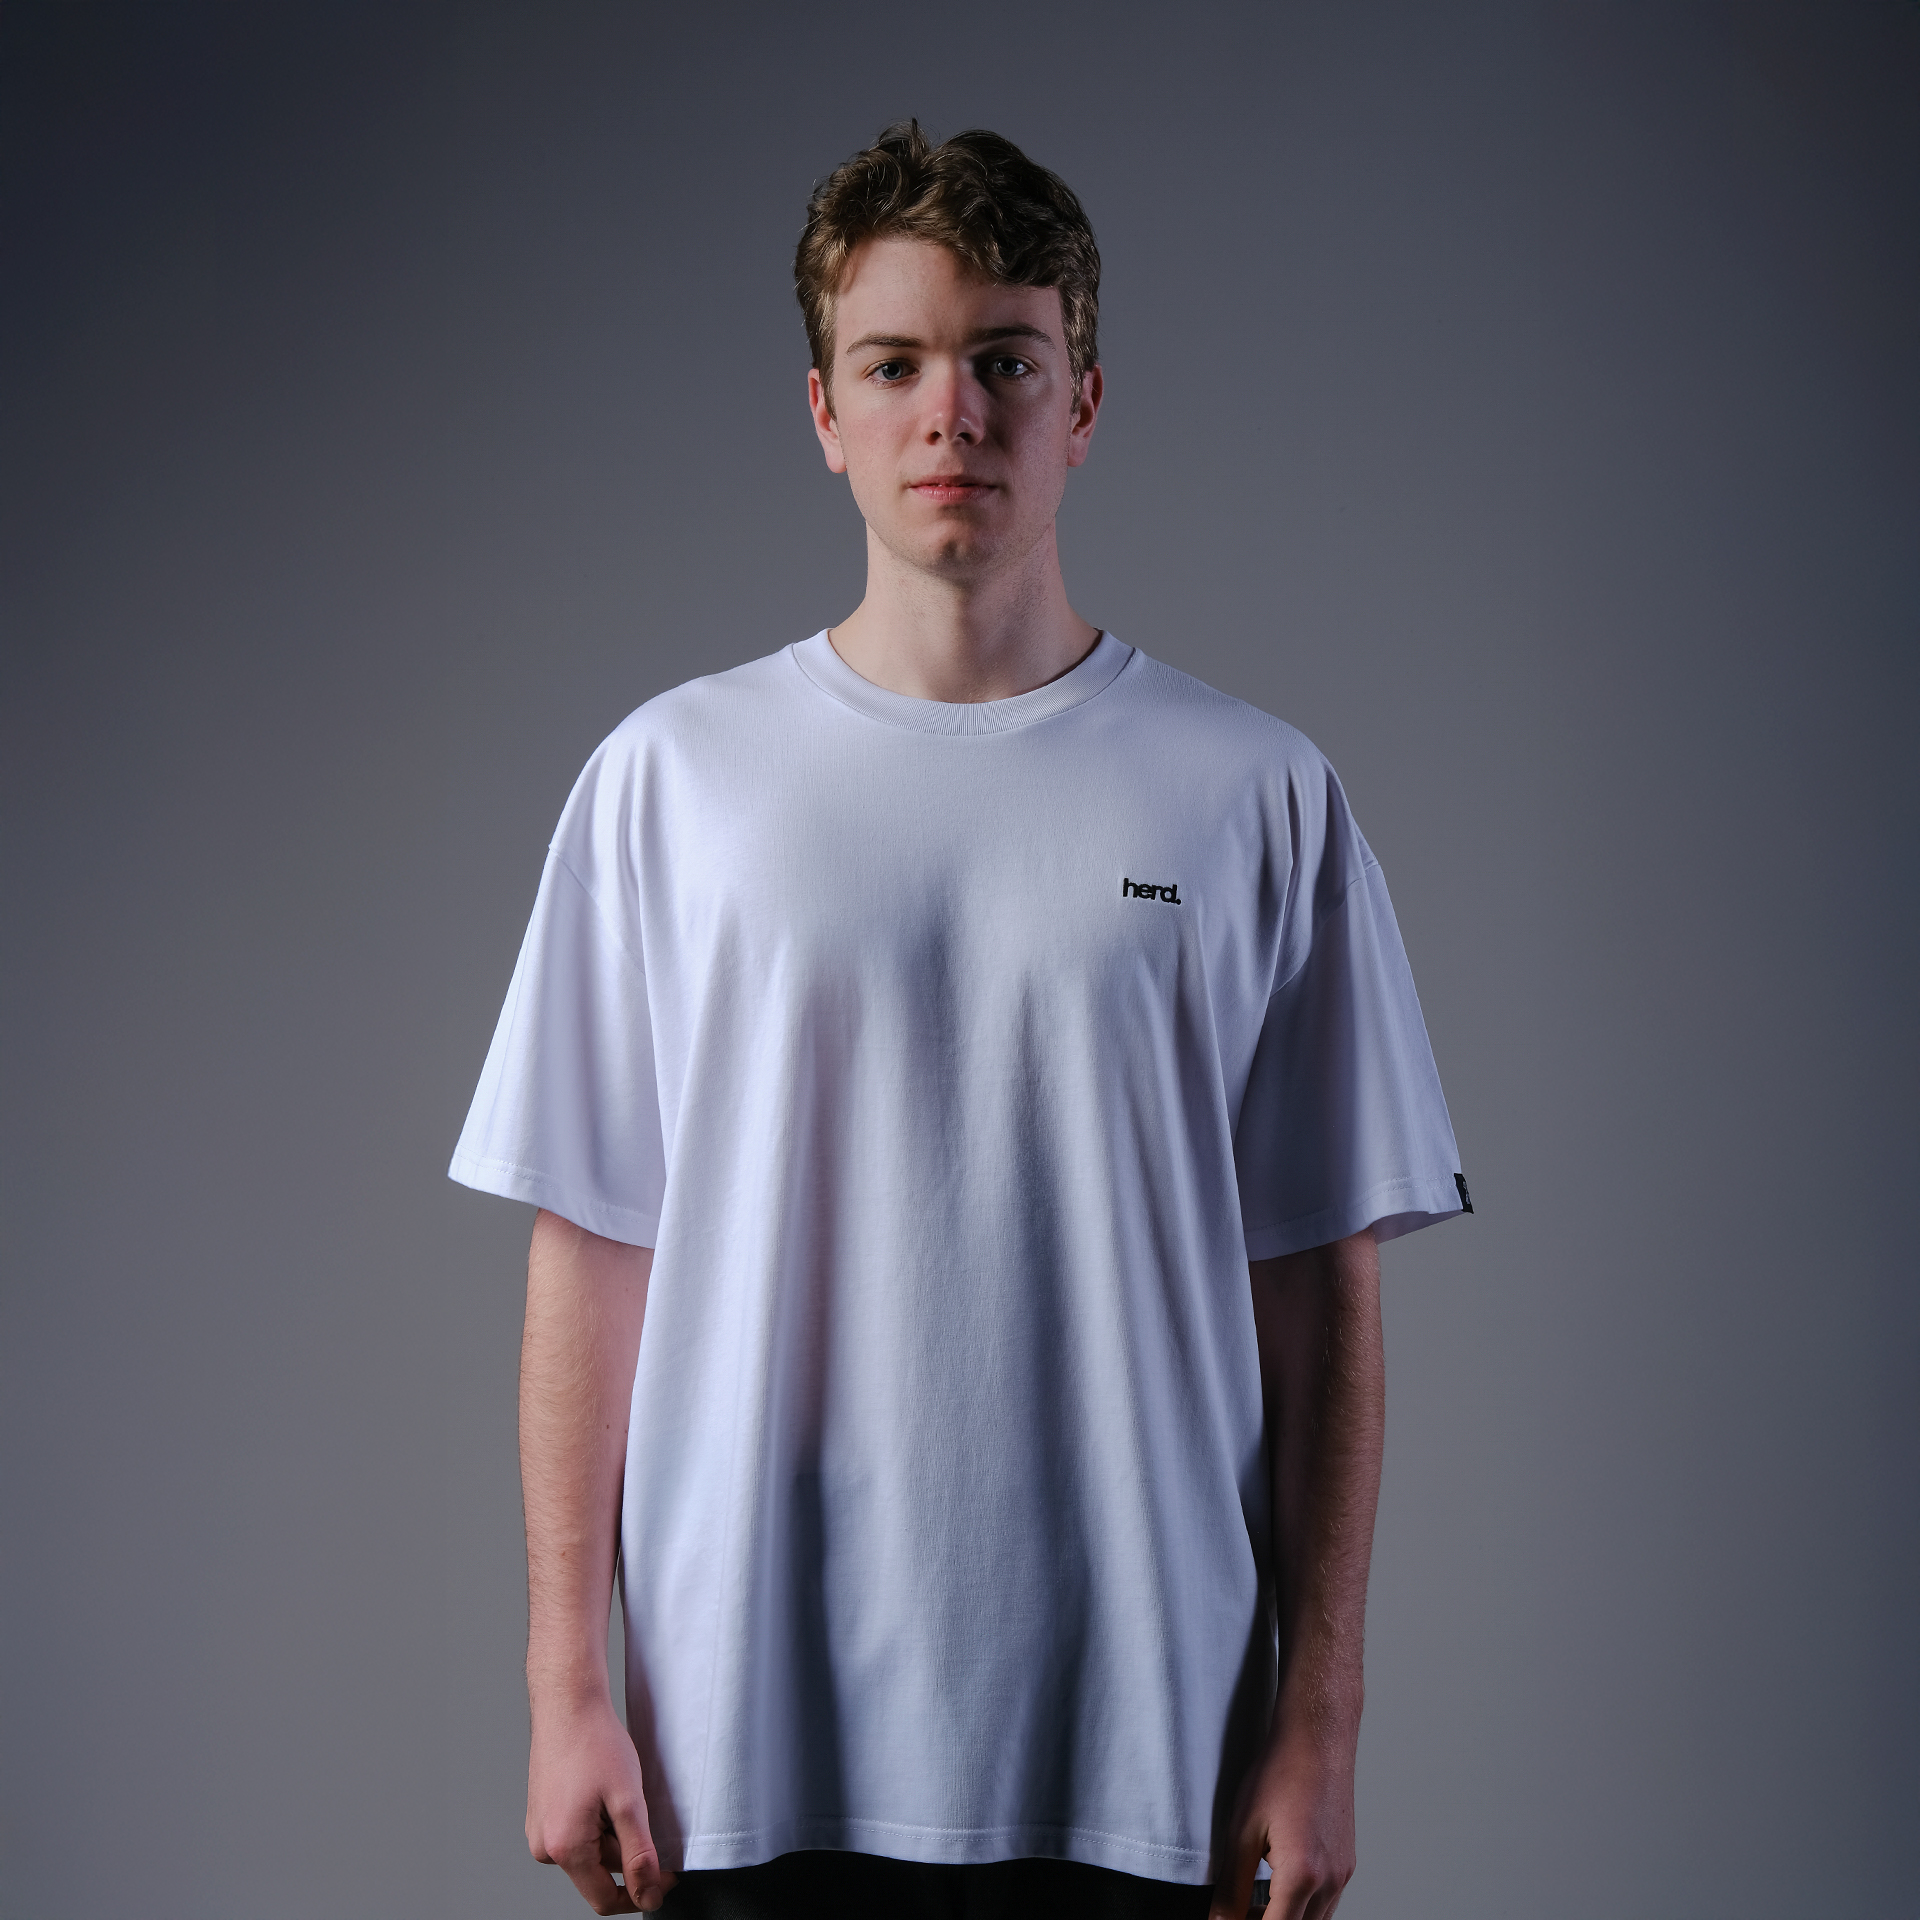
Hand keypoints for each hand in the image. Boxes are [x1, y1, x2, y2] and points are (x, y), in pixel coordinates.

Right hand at [526, 1693, 674, 1914]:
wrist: (568, 1703)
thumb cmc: (594, 1742)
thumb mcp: (628, 1801)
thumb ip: (639, 1854)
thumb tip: (648, 1893)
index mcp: (564, 1849)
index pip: (604, 1900)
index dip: (641, 1891)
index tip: (666, 1874)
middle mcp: (544, 1847)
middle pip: (598, 1872)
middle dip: (627, 1851)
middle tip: (643, 1811)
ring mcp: (540, 1830)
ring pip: (589, 1851)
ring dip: (612, 1833)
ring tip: (620, 1792)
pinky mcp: (542, 1814)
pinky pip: (576, 1833)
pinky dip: (597, 1821)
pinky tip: (604, 1789)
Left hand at [1209, 1730, 1355, 1919]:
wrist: (1318, 1739)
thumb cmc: (1280, 1774)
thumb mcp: (1242, 1828)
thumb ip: (1231, 1885)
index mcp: (1302, 1876)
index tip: (1231, 1919)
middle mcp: (1329, 1882)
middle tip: (1237, 1912)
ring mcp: (1343, 1875)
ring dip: (1285, 1919)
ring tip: (1252, 1904)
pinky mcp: (1347, 1865)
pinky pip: (1326, 1904)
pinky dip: (1302, 1908)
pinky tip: (1278, 1889)